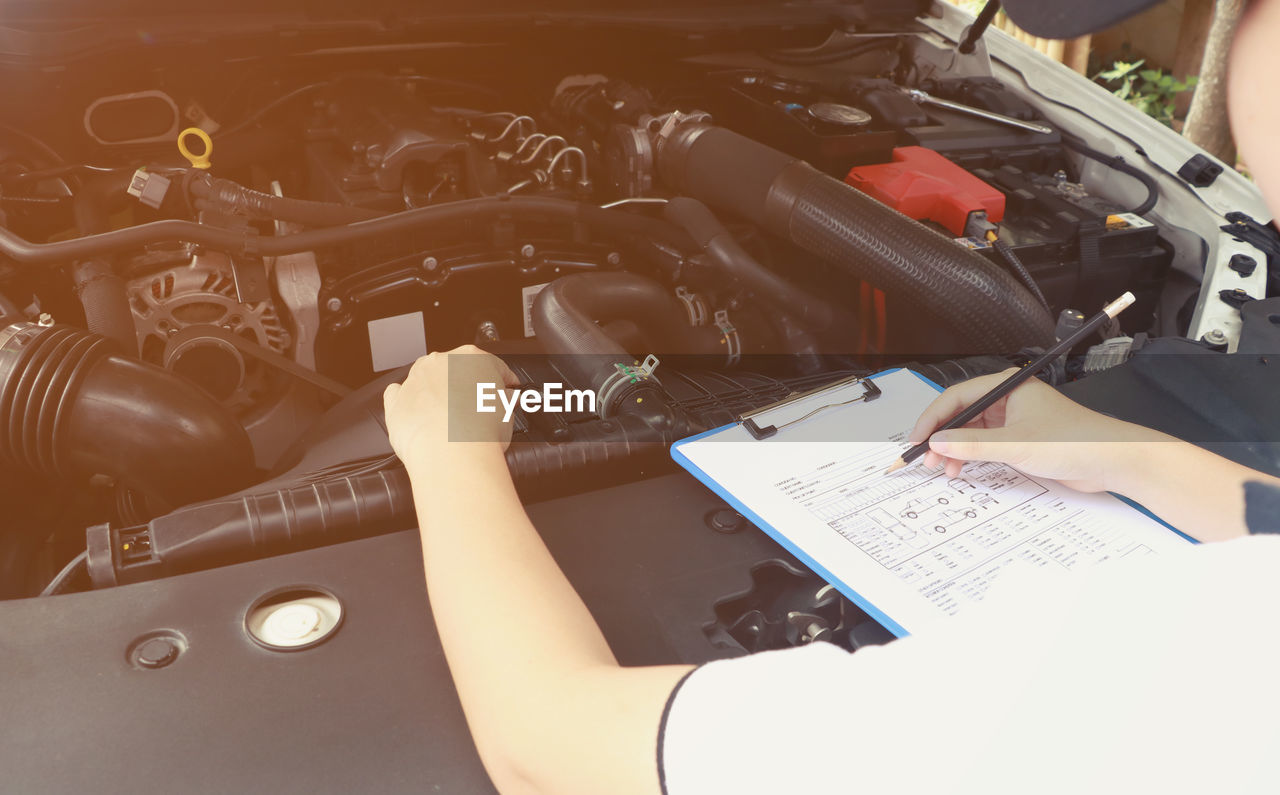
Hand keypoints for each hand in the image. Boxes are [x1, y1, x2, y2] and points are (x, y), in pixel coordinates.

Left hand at [382, 346, 519, 470]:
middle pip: (457, 369)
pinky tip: (419, 412)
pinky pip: (399, 394)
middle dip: (467, 385)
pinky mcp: (397, 401)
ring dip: (437, 391)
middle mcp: (441, 363)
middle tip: (479, 407)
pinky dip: (407, 400)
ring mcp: (416, 380)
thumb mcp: (507, 411)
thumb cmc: (480, 432)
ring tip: (450, 416)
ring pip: (427, 378)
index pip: (493, 365)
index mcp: (472, 357)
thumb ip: (503, 399)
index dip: (503, 380)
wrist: (450, 454)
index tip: (506, 390)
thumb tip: (504, 399)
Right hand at [907, 369, 1166, 492]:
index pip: (957, 397)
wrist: (1113, 461)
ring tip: (945, 470)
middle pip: (961, 414)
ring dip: (955, 450)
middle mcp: (1008, 399)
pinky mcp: (1021, 439)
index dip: (933, 419)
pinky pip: (985, 445)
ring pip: (971, 432)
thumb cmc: (1076, 441)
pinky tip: (963, 470)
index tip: (917, 439)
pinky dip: (971, 457)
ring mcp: (1014, 420)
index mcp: (1008, 386)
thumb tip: (937, 444)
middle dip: (942, 437)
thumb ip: (973, 445)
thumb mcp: (1016, 444)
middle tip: (926, 459)